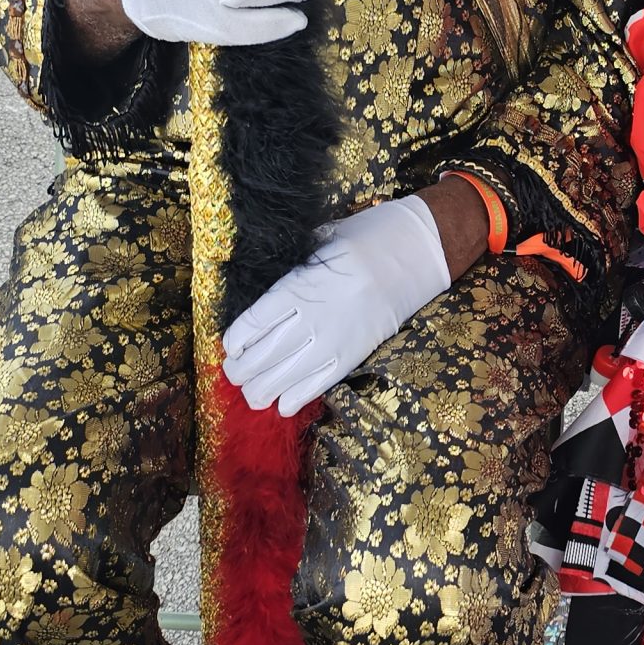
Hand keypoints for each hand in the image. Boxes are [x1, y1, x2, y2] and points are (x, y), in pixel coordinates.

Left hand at [221, 194, 450, 416]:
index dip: (235, 341)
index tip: (230, 347)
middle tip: (235, 373)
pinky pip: (315, 387)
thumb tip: (260, 288)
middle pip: (261, 355)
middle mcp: (311, 317)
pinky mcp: (351, 357)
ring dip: (260, 390)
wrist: (413, 254)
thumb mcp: (318, 244)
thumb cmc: (362, 240)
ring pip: (282, 377)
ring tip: (252, 392)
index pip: (252, 323)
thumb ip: (290, 268)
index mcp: (297, 286)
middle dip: (240, 370)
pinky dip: (293, 400)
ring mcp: (332, 341)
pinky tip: (281, 404)